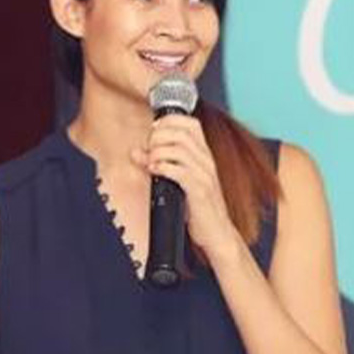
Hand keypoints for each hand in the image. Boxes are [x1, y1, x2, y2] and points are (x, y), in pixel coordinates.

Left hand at [131, 114, 242, 266]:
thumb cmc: (199, 207)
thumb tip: (136, 152)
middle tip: (149, 148)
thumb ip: (160, 163)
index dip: (168, 121)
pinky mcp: (199, 190)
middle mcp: (207, 161)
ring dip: (158, 152)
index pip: (190, 123)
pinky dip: (162, 167)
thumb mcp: (181, 180)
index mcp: (205, 155)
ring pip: (178, 149)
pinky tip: (155, 171)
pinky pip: (178, 171)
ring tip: (150, 161)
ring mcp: (204, 174)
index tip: (154, 131)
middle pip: (181, 132)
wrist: (217, 232)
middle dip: (158, 136)